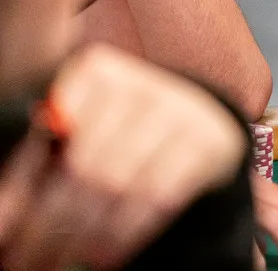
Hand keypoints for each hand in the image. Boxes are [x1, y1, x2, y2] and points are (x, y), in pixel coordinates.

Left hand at [0, 45, 245, 270]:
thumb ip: (38, 166)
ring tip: (64, 264)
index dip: (24, 188)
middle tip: (28, 262)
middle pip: (86, 165)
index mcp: (98, 70)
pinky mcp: (212, 140)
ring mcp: (183, 110)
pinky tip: (106, 255)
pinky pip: (161, 196)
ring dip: (87, 235)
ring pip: (122, 184)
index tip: (7, 234)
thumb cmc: (117, 131)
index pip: (53, 134)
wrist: (193, 118)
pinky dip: (128, 233)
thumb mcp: (76, 135)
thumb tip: (5, 216)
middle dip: (52, 224)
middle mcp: (144, 83)